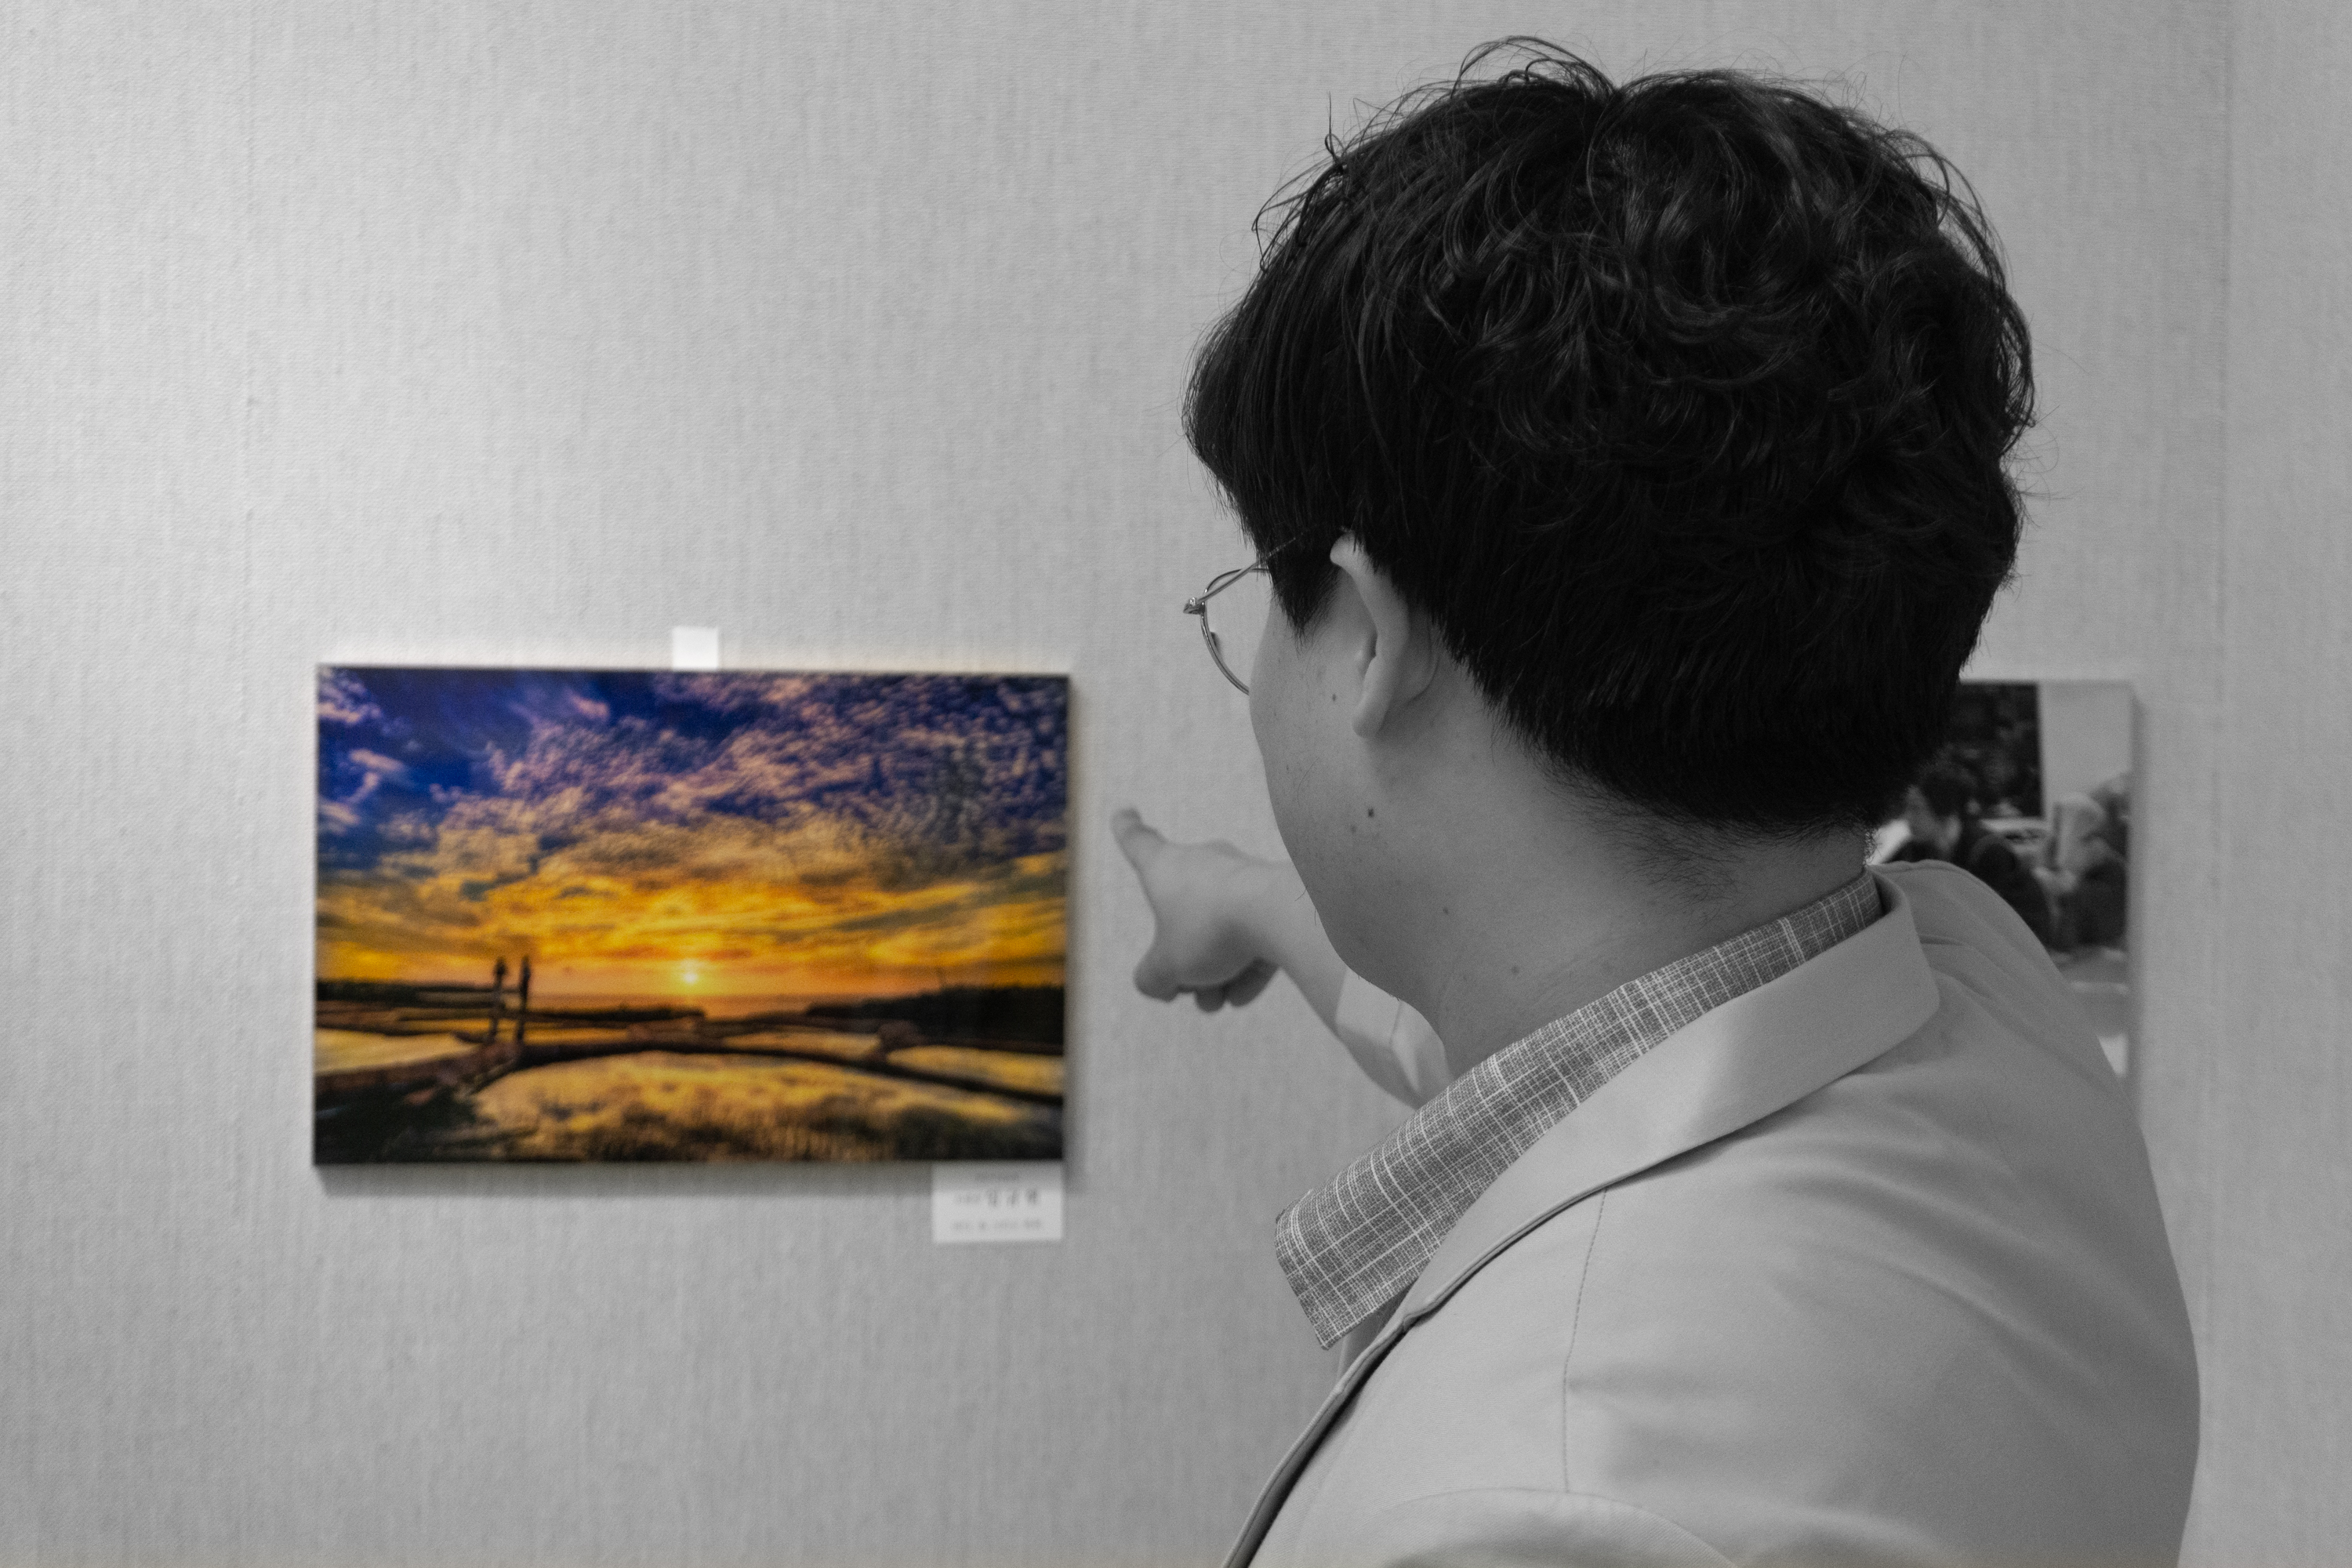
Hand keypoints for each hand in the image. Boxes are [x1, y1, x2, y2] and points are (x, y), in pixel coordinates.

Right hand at [1111, 806, 1288, 1011]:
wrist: (1279, 914)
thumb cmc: (1211, 929)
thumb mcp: (1166, 966)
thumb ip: (1154, 977)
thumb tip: (1166, 983)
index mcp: (1166, 866)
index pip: (1138, 843)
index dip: (1126, 830)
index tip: (1123, 813)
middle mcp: (1204, 863)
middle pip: (1184, 917)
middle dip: (1185, 961)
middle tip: (1187, 991)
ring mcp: (1243, 879)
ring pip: (1222, 933)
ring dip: (1216, 973)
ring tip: (1218, 1001)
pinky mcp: (1278, 898)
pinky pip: (1254, 936)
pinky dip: (1245, 967)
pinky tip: (1241, 995)